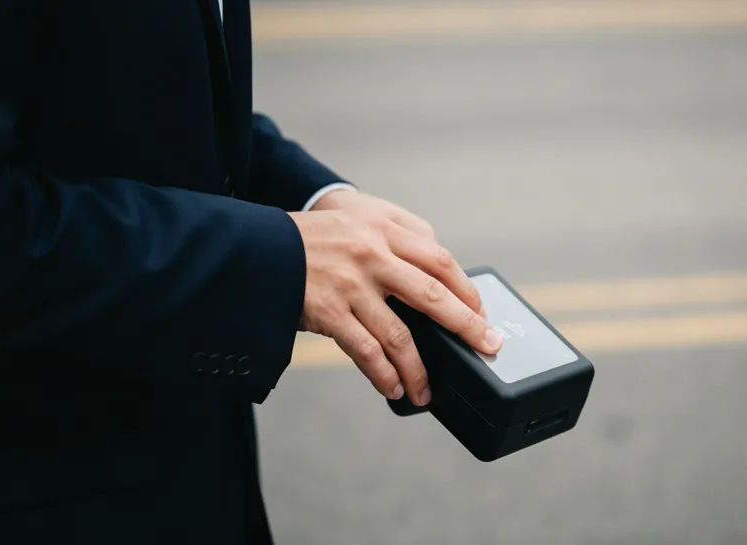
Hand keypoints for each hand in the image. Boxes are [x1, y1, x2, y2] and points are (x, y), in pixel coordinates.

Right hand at [289, 196, 500, 406]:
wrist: (260, 246)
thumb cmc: (316, 236)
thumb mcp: (361, 216)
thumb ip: (402, 233)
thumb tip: (440, 267)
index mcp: (386, 231)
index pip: (441, 262)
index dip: (467, 291)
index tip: (482, 315)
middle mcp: (373, 255)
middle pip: (433, 295)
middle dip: (466, 327)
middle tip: (487, 348)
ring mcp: (351, 285)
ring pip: (400, 335)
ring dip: (418, 369)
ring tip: (426, 391)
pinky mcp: (329, 312)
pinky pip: (365, 351)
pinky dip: (383, 374)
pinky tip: (393, 388)